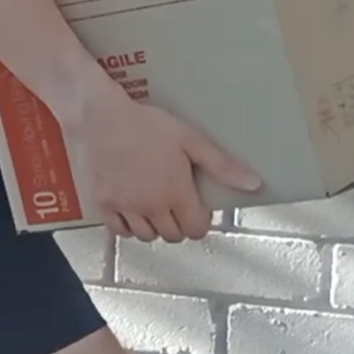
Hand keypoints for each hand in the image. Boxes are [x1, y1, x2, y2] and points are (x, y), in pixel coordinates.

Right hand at [64, 93, 259, 242]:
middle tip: (176, 205)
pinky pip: (119, 231)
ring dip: (155, 227)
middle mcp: (151, 206)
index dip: (201, 221)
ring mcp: (125, 207)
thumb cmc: (145, 124)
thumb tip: (253, 184)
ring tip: (154, 208)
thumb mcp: (190, 139)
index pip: (197, 230)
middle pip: (173, 235)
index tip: (196, 207)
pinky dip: (129, 227)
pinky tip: (131, 211)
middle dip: (180, 224)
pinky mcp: (103, 204)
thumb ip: (222, 165)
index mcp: (176, 193)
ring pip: (147, 236)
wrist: (100, 117)